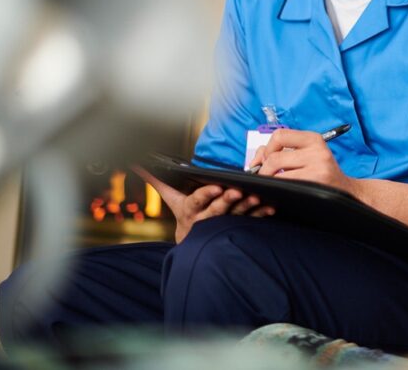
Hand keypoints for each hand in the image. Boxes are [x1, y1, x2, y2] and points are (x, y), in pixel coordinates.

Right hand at [133, 166, 273, 242]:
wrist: (195, 246)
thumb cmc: (186, 214)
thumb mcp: (171, 198)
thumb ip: (156, 180)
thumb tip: (136, 162)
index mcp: (190, 210)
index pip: (197, 201)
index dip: (206, 194)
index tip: (216, 187)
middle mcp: (206, 219)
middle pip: (218, 209)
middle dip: (228, 200)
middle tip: (238, 191)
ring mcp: (223, 224)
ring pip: (236, 215)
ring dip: (248, 207)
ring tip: (258, 198)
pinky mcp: (237, 227)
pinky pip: (250, 221)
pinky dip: (261, 214)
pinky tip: (271, 208)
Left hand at [248, 128, 359, 195]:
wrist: (346, 191)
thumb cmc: (321, 174)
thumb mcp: (306, 155)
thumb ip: (281, 151)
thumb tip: (255, 160)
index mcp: (313, 139)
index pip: (280, 135)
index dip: (266, 149)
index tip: (264, 160)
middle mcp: (317, 149)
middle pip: (275, 157)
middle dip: (263, 170)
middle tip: (264, 178)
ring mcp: (318, 166)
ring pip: (277, 172)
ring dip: (269, 181)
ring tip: (272, 185)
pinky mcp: (316, 181)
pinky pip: (285, 184)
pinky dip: (277, 189)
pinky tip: (281, 191)